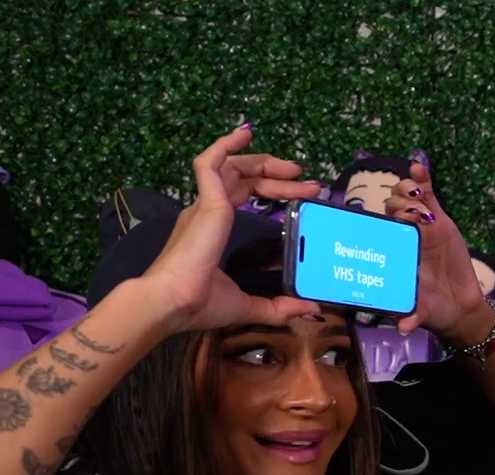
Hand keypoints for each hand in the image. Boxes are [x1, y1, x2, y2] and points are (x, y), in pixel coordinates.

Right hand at [139, 126, 323, 332]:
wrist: (173, 302)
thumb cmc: (200, 303)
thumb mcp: (249, 304)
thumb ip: (279, 306)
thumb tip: (308, 307)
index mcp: (212, 228)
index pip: (243, 195)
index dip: (272, 190)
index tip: (302, 194)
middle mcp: (207, 211)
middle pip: (243, 178)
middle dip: (276, 174)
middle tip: (307, 178)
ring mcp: (205, 205)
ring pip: (232, 167)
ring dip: (264, 161)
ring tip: (293, 166)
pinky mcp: (207, 203)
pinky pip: (209, 163)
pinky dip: (224, 146)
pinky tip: (244, 134)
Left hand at [382, 162, 487, 337]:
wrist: (460, 308)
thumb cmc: (433, 310)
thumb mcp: (421, 312)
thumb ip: (412, 315)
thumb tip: (403, 326)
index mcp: (391, 254)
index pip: (377, 229)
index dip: (374, 218)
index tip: (379, 218)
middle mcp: (403, 237)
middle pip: (390, 210)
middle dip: (394, 206)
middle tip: (404, 214)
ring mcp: (422, 227)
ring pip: (407, 199)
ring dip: (405, 191)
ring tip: (412, 191)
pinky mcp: (442, 221)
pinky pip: (429, 196)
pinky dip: (422, 180)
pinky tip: (417, 167)